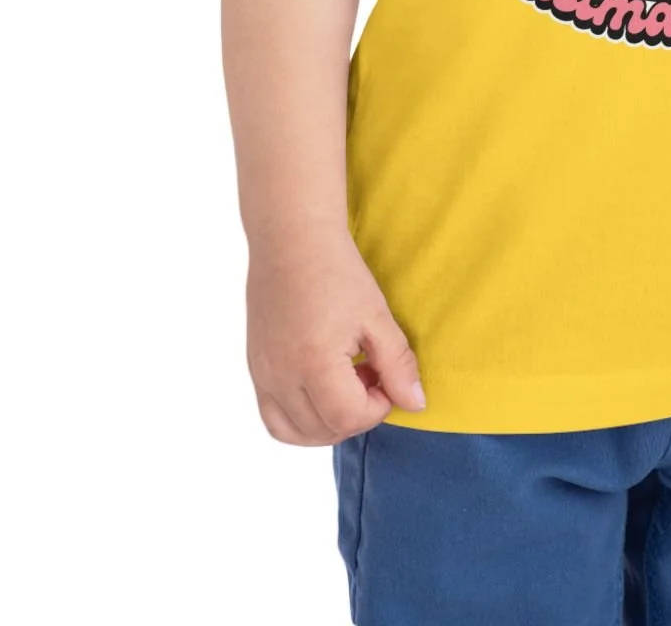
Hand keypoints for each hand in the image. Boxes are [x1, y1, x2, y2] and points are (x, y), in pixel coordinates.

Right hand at [246, 229, 427, 445]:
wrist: (291, 238)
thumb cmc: (337, 271)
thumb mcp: (377, 316)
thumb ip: (398, 365)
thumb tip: (415, 404)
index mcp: (313, 363)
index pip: (349, 418)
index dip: (378, 407)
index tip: (387, 377)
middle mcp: (280, 376)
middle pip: (323, 430)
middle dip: (356, 414)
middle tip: (370, 377)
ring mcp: (262, 374)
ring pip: (294, 432)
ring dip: (327, 423)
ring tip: (346, 384)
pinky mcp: (254, 368)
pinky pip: (273, 417)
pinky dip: (299, 418)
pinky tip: (321, 388)